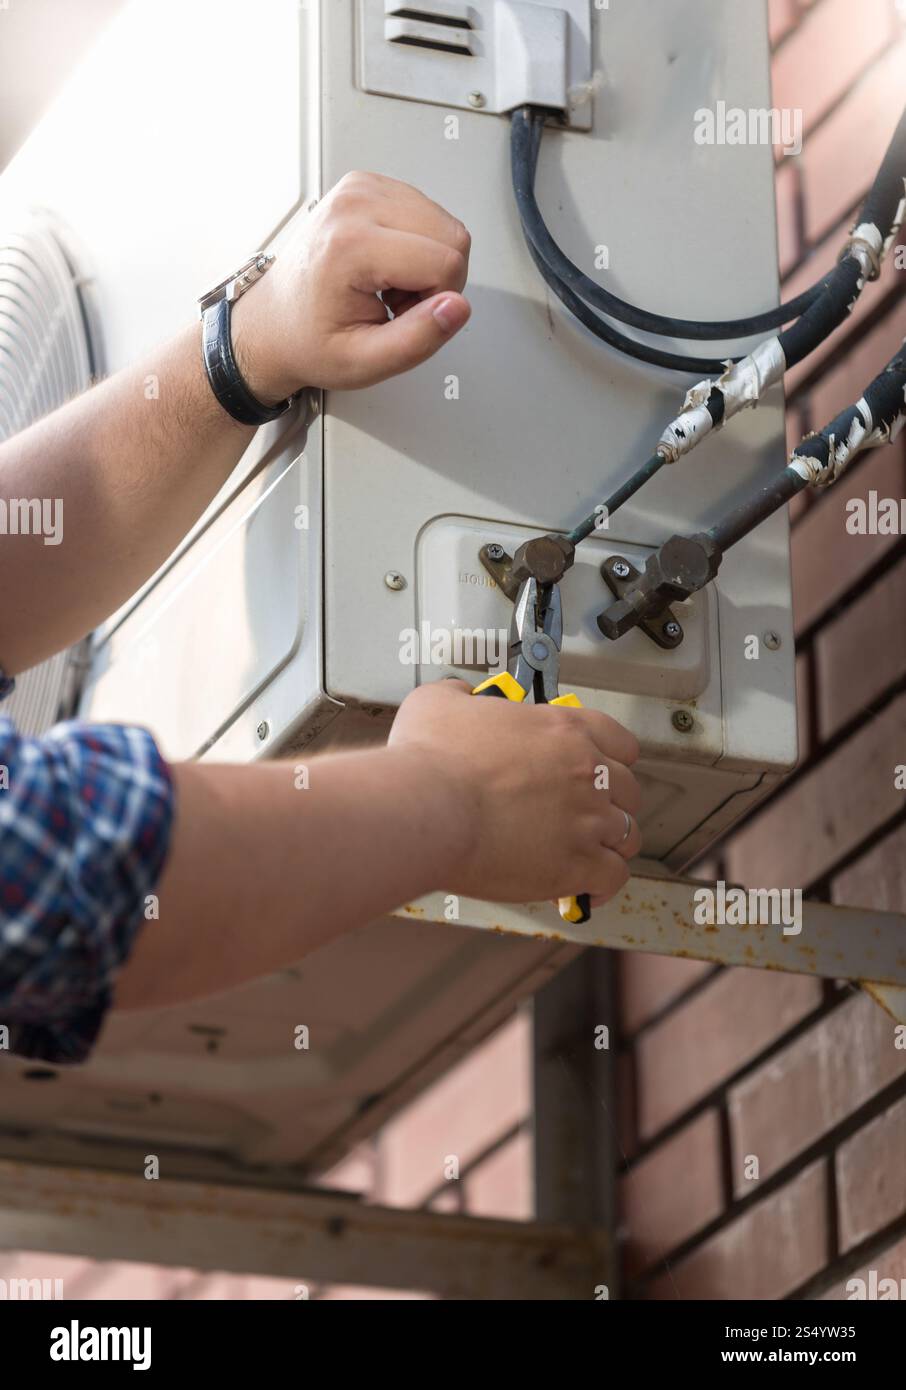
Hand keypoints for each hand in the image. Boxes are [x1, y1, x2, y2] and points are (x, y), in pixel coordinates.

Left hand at [231, 172, 470, 399]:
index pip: (447, 261)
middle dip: (437, 279)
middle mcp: (356, 204)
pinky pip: (427, 212)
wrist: (274, 321)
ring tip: (387, 286)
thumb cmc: (310, 339)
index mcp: (352, 244)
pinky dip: (417, 245)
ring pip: (445, 223)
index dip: (439, 300)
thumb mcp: (365, 362)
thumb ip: (418, 339)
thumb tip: (457, 308)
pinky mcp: (368, 184)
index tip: (403, 315)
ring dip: (427, 262)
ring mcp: (361, 188)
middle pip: (453, 236)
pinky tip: (386, 267)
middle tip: (396, 303)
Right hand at [388, 680, 641, 906]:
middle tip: (586, 815)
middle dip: (612, 804)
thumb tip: (460, 697)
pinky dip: (603, 885)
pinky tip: (586, 889)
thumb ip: (459, 695)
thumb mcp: (438, 703)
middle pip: (629, 790)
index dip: (612, 758)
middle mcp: (586, 772)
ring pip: (627, 835)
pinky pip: (613, 877)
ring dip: (609, 844)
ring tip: (587, 854)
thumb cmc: (431, 758)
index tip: (598, 770)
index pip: (620, 741)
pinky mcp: (577, 865)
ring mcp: (587, 820)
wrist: (427, 806)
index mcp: (563, 730)